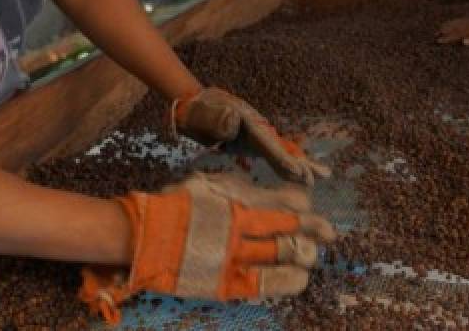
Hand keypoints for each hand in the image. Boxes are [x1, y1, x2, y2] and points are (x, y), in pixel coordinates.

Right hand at [78, 172, 335, 322]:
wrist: (141, 236)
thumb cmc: (176, 204)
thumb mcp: (210, 184)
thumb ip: (242, 187)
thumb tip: (273, 192)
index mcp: (237, 197)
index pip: (289, 201)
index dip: (306, 207)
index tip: (311, 210)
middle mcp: (240, 224)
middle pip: (294, 228)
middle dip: (316, 231)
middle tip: (327, 234)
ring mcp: (233, 255)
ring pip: (285, 255)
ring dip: (305, 256)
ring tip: (310, 257)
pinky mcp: (224, 282)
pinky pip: (265, 285)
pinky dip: (287, 281)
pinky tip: (299, 279)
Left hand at [172, 87, 331, 184]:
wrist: (193, 106)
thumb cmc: (197, 113)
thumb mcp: (202, 114)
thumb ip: (216, 119)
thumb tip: (233, 126)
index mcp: (247, 122)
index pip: (268, 144)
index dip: (283, 159)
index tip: (297, 172)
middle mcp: (257, 127)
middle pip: (281, 146)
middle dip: (299, 162)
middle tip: (319, 177)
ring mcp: (256, 134)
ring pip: (281, 150)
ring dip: (300, 164)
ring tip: (319, 176)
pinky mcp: (252, 142)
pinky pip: (273, 154)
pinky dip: (287, 164)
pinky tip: (298, 174)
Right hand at [436, 14, 468, 45]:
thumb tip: (463, 42)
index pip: (458, 34)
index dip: (448, 38)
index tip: (438, 41)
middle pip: (456, 26)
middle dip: (445, 30)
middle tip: (434, 35)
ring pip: (459, 22)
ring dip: (449, 25)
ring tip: (440, 28)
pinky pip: (463, 20)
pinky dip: (456, 21)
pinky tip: (454, 23)